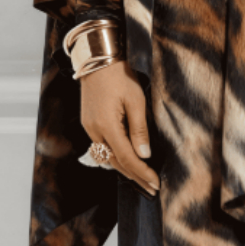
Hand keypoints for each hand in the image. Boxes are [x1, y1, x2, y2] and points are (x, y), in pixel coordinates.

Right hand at [79, 59, 160, 195]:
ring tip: (141, 176)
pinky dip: (114, 156)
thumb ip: (139, 129)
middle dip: (134, 176)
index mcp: (107, 125)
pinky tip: (125, 158)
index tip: (155, 183)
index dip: (142, 173)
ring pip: (106, 157)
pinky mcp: (88, 123)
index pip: (126, 158)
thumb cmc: (119, 75)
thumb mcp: (136, 100)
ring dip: (123, 168)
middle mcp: (94, 131)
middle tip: (152, 186)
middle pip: (114, 162)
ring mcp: (88, 127)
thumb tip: (144, 155)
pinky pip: (101, 147)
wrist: (98, 59)